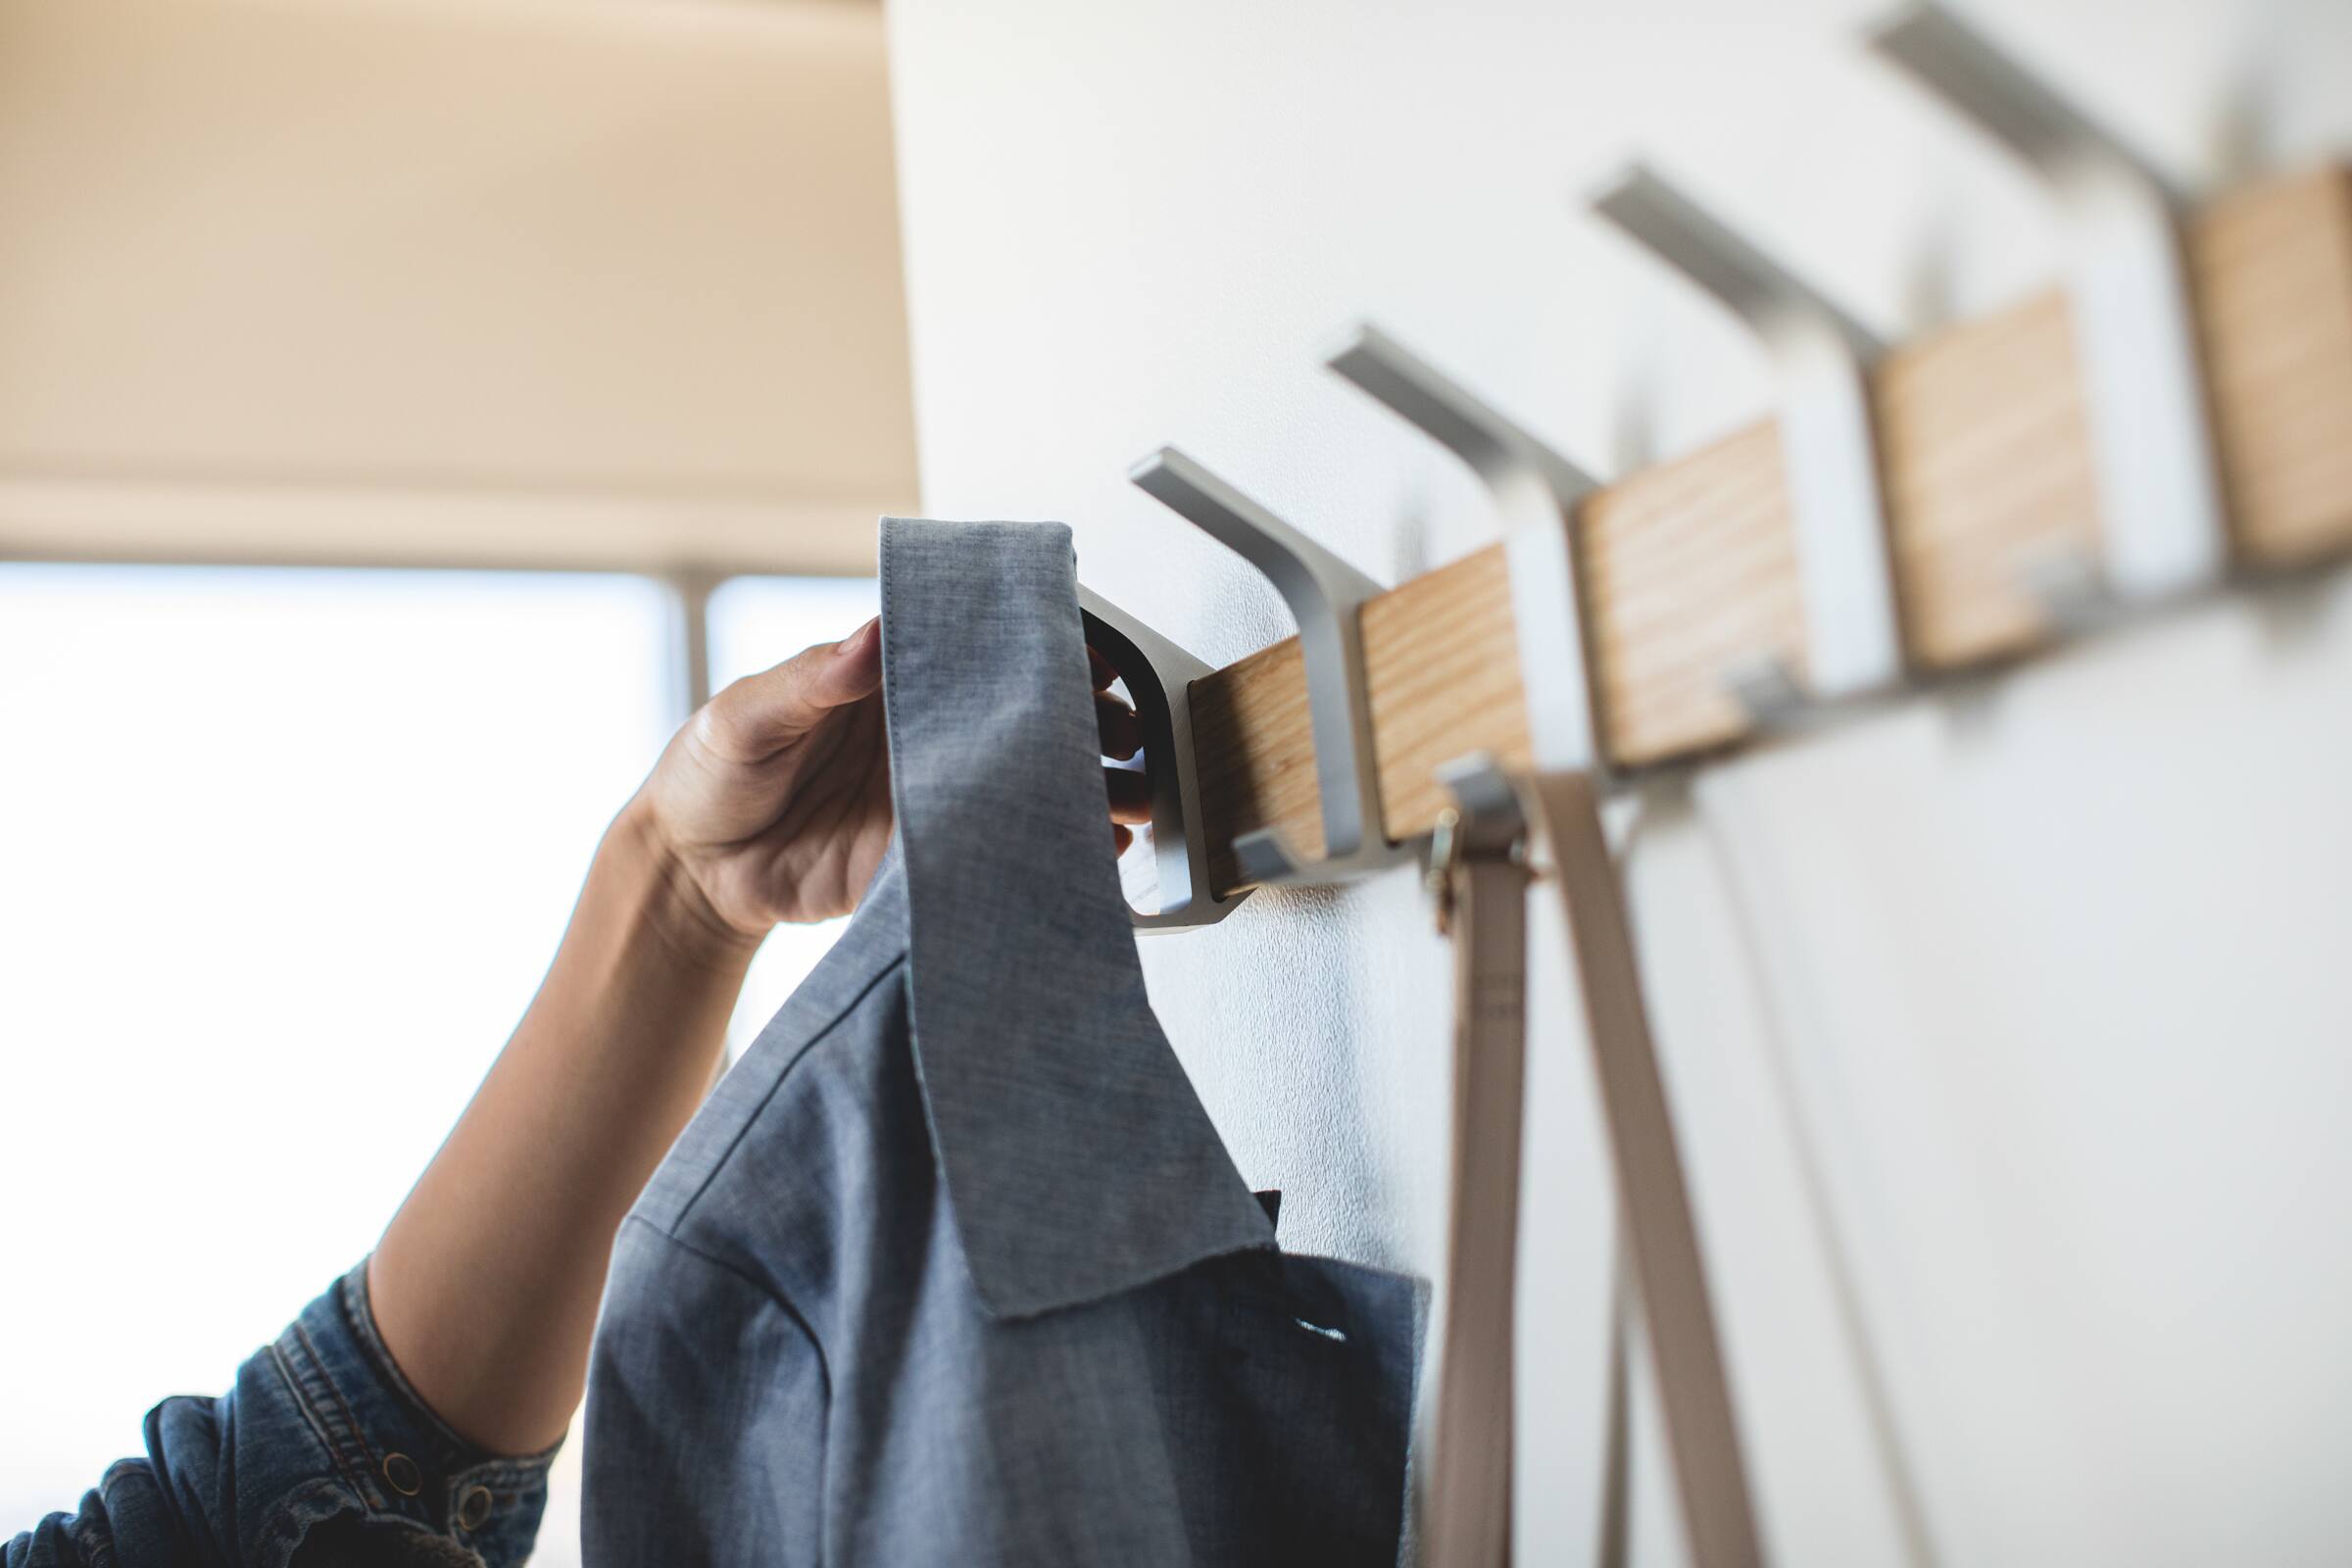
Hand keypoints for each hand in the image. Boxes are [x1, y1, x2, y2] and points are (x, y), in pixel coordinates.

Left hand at [632, 618, 1154, 942]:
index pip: (975, 650)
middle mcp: (924, 733)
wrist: (691, 871)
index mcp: (888, 679)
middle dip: (1085, 722)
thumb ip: (810, 679)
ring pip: (1023, 783)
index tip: (1088, 657)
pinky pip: (998, 851)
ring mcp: (932, 796)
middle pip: (1020, 717)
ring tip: (1131, 797)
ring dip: (1082, 788)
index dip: (1036, 648)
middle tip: (1128, 735)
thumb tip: (867, 637)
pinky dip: (1047, 849)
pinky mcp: (926, 859)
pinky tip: (1093, 850)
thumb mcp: (745, 714)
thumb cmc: (711, 771)